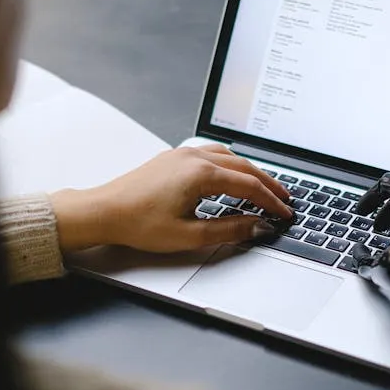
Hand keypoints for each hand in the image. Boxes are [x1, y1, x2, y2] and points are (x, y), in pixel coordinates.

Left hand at [49, 144, 291, 252]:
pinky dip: (232, 164)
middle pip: (245, 167)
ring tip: (265, 188)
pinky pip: (213, 154)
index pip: (249, 186)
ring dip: (251, 171)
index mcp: (201, 174)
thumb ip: (229, 230)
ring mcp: (183, 154)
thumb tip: (256, 226)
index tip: (284, 214)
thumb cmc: (138, 223)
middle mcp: (194, 157)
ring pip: (230, 157)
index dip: (271, 202)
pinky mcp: (173, 157)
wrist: (104, 211)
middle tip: (285, 200)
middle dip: (268, 184)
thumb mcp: (189, 235)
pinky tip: (233, 175)